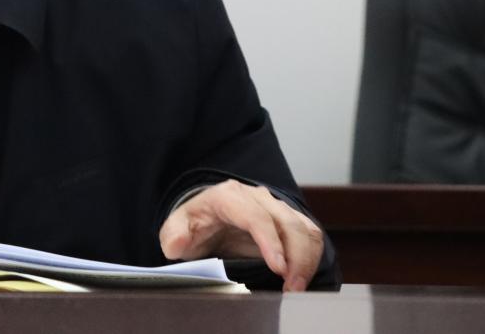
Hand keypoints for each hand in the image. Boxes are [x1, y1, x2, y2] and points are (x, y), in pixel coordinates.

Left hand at [158, 179, 323, 290]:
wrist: (207, 217)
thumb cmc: (195, 224)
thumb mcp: (176, 228)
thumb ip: (173, 235)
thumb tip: (178, 243)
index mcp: (228, 196)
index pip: (255, 215)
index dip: (270, 241)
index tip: (278, 268)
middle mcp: (257, 197)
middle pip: (287, 221)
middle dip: (295, 256)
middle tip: (291, 287)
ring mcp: (276, 207)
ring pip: (304, 228)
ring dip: (307, 259)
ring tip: (297, 287)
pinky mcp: (288, 220)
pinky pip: (310, 235)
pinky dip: (311, 257)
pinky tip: (301, 279)